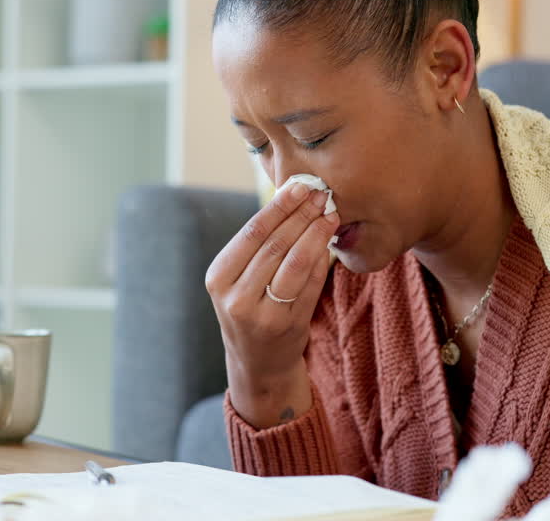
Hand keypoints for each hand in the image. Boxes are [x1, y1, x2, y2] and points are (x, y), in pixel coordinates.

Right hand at [204, 182, 339, 426]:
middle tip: (322, 194)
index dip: (279, 207)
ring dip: (316, 234)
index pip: (252, 232)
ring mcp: (262, 314)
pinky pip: (311, 284)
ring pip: (295, 263)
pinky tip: (330, 244)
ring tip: (330, 215)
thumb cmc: (250, 307)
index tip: (300, 186)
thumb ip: (259, 244)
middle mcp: (235, 297)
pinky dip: (322, 260)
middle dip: (301, 215)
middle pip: (275, 244)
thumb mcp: (239, 278)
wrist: (258, 362)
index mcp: (218, 277)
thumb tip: (292, 197)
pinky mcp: (288, 326)